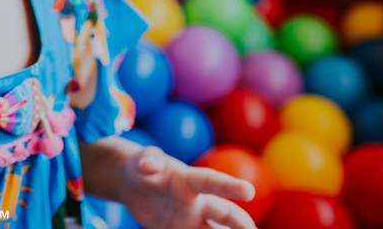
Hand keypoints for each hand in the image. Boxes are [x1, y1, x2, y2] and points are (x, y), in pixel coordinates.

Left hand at [121, 145, 256, 228]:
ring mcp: (191, 221)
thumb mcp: (141, 161)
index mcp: (189, 180)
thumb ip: (148, 160)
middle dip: (241, 224)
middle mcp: (197, 203)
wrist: (133, 185)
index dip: (230, 186)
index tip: (249, 191)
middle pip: (224, 214)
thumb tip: (149, 165)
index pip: (212, 182)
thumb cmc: (141, 166)